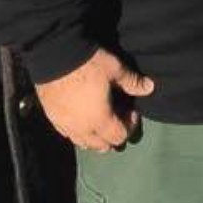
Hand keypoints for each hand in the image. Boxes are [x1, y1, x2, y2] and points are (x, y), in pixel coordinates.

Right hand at [36, 48, 155, 150]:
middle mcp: (82, 130)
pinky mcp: (52, 119)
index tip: (131, 110)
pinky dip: (78, 131)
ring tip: (100, 119)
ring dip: (95, 137)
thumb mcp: (114, 69)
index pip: (119, 136)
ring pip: (83, 143)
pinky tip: (81, 118)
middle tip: (117, 116)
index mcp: (100, 120)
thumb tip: (150, 88)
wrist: (54, 56)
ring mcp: (65, 126)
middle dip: (113, 136)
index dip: (129, 125)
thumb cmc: (88, 64)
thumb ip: (132, 82)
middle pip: (101, 146)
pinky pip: (68, 134)